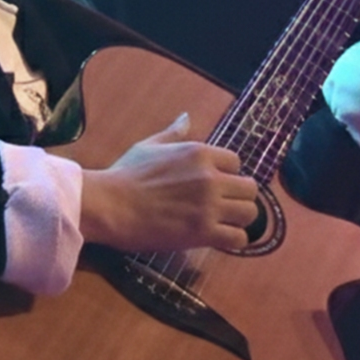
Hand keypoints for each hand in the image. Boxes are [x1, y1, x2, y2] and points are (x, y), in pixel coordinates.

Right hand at [80, 114, 258, 252]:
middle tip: (224, 207)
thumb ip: (173, 133)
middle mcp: (210, 177)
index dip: (228, 175)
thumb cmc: (125, 174)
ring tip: (224, 224)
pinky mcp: (203, 232)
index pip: (236, 162)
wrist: (109, 205)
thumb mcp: (149, 146)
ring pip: (249, 213)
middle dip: (239, 198)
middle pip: (250, 189)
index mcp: (199, 153)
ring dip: (239, 220)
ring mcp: (208, 205)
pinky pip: (238, 239)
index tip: (216, 186)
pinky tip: (220, 240)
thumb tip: (186, 118)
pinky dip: (233, 241)